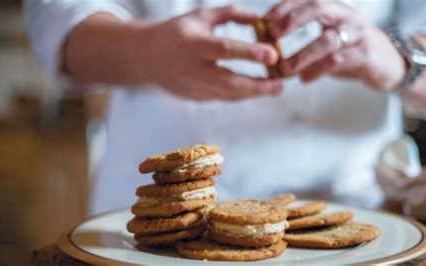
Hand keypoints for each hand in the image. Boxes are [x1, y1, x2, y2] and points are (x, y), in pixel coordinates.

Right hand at [137, 5, 282, 100]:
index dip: (250, 53)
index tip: (272, 55)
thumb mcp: (200, 17)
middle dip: (257, 85)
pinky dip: (241, 95)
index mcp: (193, 44)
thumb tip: (259, 20)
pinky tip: (256, 90)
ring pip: (228, 95)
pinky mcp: (194, 97)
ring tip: (274, 89)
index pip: (224, 49)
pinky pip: (222, 98)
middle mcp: (192, 68)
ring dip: (253, 93)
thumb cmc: (176, 32)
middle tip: (280, 85)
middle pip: (229, 81)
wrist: (145, 57)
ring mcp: (192, 87)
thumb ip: (230, 14)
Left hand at [266, 0, 405, 90]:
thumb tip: (269, 43)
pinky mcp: (364, 55)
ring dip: (302, 54)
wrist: (390, 63)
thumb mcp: (329, 36)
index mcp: (335, 8)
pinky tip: (304, 79)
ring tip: (285, 68)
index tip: (264, 21)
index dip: (284, 7)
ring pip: (326, 40)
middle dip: (293, 19)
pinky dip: (317, 70)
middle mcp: (346, 16)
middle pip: (318, 8)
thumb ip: (305, 36)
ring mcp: (357, 34)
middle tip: (273, 35)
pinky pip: (337, 61)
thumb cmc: (352, 50)